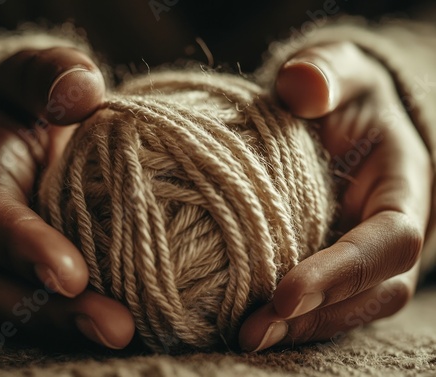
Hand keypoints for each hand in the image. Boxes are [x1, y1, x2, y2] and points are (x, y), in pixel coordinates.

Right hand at [0, 47, 134, 348]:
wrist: (28, 129)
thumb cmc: (31, 99)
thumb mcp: (35, 76)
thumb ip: (51, 76)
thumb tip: (83, 91)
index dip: (25, 249)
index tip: (71, 274)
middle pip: (5, 285)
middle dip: (56, 311)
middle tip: (116, 327)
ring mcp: (10, 256)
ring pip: (30, 305)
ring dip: (76, 326)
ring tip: (128, 334)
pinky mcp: (39, 266)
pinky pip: (57, 299)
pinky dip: (89, 314)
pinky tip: (137, 321)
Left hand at [239, 42, 431, 351]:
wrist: (346, 122)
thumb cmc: (345, 96)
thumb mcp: (340, 72)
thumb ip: (326, 74)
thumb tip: (301, 86)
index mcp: (403, 187)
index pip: (389, 240)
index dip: (343, 270)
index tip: (286, 292)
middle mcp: (392, 231)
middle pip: (372, 291)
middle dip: (316, 315)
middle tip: (254, 331)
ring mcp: (368, 255)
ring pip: (349, 308)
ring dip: (300, 328)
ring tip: (247, 337)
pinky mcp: (340, 265)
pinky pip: (326, 301)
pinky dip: (293, 318)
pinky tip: (251, 323)